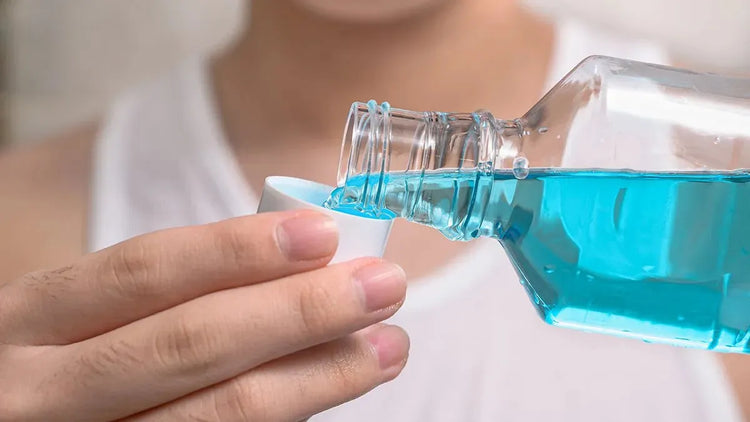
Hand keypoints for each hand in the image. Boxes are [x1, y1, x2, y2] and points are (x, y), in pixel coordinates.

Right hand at [0, 210, 408, 420]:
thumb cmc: (57, 359)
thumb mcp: (76, 316)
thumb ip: (161, 295)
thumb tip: (293, 266)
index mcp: (33, 318)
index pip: (147, 272)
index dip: (239, 250)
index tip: (322, 233)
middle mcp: (43, 391)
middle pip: (192, 345)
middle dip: (300, 312)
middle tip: (382, 286)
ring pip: (217, 415)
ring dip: (317, 377)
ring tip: (386, 346)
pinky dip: (285, 416)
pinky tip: (329, 389)